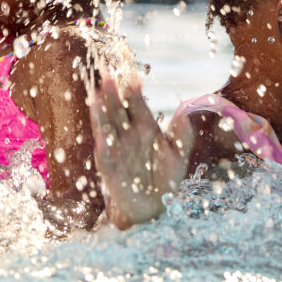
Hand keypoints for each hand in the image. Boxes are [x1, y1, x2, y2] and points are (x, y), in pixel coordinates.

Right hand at [88, 74, 189, 229]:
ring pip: (107, 126)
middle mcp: (128, 134)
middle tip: (109, 75)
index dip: (135, 91)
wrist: (153, 206)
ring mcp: (116, 149)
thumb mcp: (178, 156)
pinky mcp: (109, 167)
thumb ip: (182, 136)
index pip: (137, 104)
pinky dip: (103, 145)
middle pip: (118, 110)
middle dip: (113, 94)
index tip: (134, 76)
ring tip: (96, 96)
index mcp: (145, 127)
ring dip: (101, 112)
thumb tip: (184, 113)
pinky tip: (101, 135)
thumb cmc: (165, 178)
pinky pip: (105, 154)